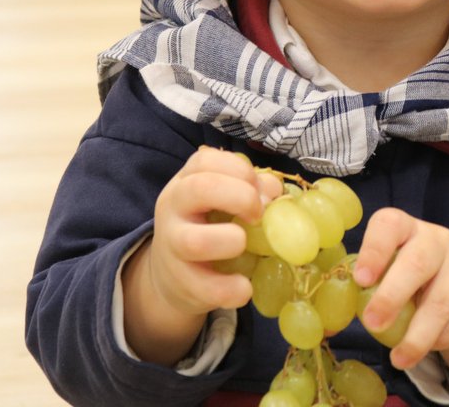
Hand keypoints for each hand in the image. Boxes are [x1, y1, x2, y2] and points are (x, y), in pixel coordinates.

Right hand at [143, 147, 281, 315]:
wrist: (173, 275)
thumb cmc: (207, 227)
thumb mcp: (221, 201)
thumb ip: (249, 189)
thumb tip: (275, 191)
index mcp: (186, 181)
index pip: (205, 160)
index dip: (240, 171)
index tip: (261, 191)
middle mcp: (173, 208)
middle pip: (200, 188)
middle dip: (240, 197)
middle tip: (258, 215)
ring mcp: (172, 246)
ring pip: (195, 241)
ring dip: (230, 241)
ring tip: (243, 246)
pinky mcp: (181, 283)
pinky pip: (205, 287)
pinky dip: (231, 289)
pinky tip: (244, 287)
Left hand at [354, 208, 448, 373]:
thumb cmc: (404, 274)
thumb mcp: (385, 270)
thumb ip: (362, 288)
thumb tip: (327, 327)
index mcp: (403, 227)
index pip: (389, 225)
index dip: (374, 250)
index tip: (360, 279)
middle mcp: (434, 239)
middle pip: (418, 262)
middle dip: (392, 296)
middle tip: (372, 324)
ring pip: (440, 301)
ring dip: (417, 335)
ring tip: (398, 359)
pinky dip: (437, 341)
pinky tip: (421, 351)